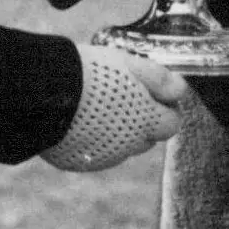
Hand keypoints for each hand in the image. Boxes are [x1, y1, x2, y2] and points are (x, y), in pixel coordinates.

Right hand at [41, 45, 188, 171]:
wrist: (47, 95)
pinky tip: (84, 119)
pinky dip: (96, 139)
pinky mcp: (80, 162)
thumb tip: (181, 90)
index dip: (167, 108)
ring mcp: (103, 157)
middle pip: (147, 138)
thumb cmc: (94, 73)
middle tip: (127, 97)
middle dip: (144, 121)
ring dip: (120, 131)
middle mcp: (128, 146)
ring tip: (102, 105)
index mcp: (146, 122)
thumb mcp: (133, 65)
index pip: (172, 124)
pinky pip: (97, 152)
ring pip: (122, 146)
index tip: (156, 94)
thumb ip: (161, 80)